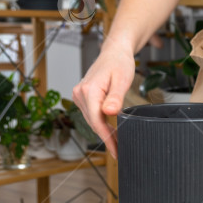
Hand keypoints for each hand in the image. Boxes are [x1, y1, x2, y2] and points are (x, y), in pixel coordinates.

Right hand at [72, 41, 134, 158]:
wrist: (114, 52)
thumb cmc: (120, 63)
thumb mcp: (122, 80)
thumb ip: (116, 97)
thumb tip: (110, 113)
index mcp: (89, 90)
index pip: (97, 121)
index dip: (107, 138)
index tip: (116, 150)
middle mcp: (80, 93)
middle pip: (94, 123)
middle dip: (107, 137)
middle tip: (121, 150)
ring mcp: (80, 95)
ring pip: (92, 120)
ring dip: (104, 131)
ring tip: (118, 142)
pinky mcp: (82, 97)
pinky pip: (92, 114)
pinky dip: (101, 123)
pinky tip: (110, 130)